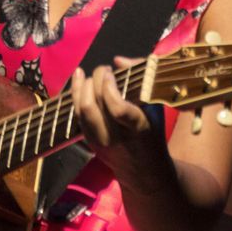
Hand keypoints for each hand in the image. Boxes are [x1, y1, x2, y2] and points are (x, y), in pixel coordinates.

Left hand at [71, 58, 166, 187]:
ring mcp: (100, 140)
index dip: (109, 88)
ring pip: (81, 110)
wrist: (144, 170)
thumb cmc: (153, 132)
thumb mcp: (155, 107)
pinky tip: (80, 79)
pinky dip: (76, 94)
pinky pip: (77, 114)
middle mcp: (116, 136)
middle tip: (104, 70)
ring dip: (82, 86)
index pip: (117, 109)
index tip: (112, 73)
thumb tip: (118, 60)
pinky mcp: (89, 141)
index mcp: (138, 128)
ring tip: (92, 76)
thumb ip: (142, 79)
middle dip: (95, 80)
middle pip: (93, 105)